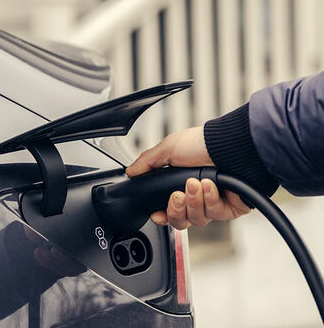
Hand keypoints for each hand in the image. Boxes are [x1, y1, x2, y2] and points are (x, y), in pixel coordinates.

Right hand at [125, 126, 249, 229]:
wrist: (233, 145)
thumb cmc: (203, 143)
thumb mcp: (168, 148)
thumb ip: (147, 162)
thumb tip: (130, 172)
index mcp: (179, 184)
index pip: (167, 210)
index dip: (161, 215)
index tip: (156, 214)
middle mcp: (196, 197)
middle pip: (180, 221)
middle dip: (176, 209)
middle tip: (177, 195)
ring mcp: (212, 204)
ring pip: (196, 219)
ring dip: (193, 201)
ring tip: (196, 183)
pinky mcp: (229, 209)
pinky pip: (214, 214)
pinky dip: (209, 199)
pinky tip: (210, 185)